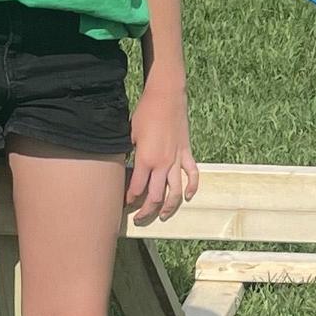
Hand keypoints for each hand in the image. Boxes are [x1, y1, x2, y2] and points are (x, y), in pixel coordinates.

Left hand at [126, 77, 198, 224]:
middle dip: (146, 211)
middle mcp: (162, 164)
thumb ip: (129, 154)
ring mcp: (176, 160)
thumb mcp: (130, 134)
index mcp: (145, 160)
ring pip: (175, 191)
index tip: (124, 204)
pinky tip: (187, 196)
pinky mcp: (186, 153)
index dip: (129, 199)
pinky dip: (192, 187)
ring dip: (169, 207)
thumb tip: (125, 167)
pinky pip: (192, 174)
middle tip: (139, 218)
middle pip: (155, 197)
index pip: (136, 189)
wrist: (166, 97)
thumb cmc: (145, 113)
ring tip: (162, 215)